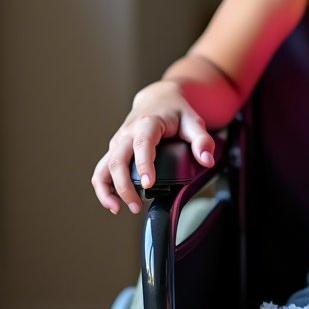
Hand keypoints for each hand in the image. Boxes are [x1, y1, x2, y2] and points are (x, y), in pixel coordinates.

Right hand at [91, 81, 215, 215]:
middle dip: (123, 186)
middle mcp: (128, 133)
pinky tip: (113, 202)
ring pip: (104, 167)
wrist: (158, 99)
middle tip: (136, 206)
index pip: (142, 144)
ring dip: (107, 190)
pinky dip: (104, 187)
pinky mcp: (114, 150)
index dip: (143, 164)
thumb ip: (202, 140)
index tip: (148, 184)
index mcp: (148, 123)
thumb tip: (207, 160)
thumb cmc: (176, 111)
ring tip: (118, 209)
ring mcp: (118, 142)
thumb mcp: (193, 121)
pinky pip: (102, 170)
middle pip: (117, 160)